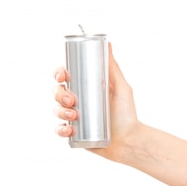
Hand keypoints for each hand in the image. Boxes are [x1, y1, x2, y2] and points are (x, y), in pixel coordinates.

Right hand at [52, 43, 140, 161]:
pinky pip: (59, 131)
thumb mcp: (121, 88)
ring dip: (60, 111)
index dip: (59, 74)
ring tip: (74, 115)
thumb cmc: (127, 114)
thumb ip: (114, 68)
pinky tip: (69, 130)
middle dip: (59, 94)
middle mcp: (78, 102)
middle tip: (71, 99)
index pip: (65, 78)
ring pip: (56, 110)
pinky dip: (60, 130)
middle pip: (57, 92)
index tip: (62, 76)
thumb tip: (108, 44)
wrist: (130, 140)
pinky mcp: (74, 135)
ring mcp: (74, 118)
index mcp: (86, 88)